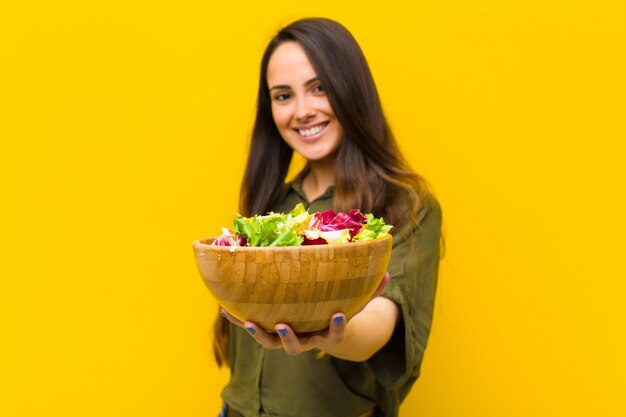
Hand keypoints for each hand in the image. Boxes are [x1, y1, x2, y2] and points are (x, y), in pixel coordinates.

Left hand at [220, 271, 389, 355]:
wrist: (320, 327)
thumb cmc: (338, 309)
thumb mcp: (357, 301)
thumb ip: (372, 289)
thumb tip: (388, 272)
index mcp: (326, 331)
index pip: (334, 334)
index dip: (338, 328)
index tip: (340, 315)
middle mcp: (305, 338)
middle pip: (295, 347)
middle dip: (288, 338)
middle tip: (284, 326)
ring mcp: (285, 336)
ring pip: (270, 342)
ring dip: (258, 333)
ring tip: (249, 321)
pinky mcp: (269, 328)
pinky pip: (252, 325)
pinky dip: (238, 318)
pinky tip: (223, 308)